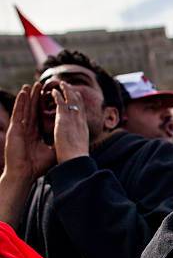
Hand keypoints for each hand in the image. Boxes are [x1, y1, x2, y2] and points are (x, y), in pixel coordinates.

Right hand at [0, 83, 55, 226]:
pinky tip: (23, 93)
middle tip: (41, 83)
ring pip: (25, 108)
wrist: (24, 173)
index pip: (41, 115)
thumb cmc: (36, 164)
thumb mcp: (52, 150)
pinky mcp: (15, 130)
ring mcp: (20, 128)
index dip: (45, 105)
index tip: (51, 95)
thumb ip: (58, 143)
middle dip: (37, 96)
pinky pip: (18, 113)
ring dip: (28, 96)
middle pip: (33, 109)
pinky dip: (20, 103)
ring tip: (31, 84)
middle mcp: (28, 128)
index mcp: (36, 132)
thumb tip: (71, 141)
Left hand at [52, 82, 89, 163]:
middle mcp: (81, 121)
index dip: (79, 104)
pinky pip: (61, 103)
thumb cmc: (76, 159)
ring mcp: (74, 119)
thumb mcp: (79, 149)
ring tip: (61, 83)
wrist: (76, 160)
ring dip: (66, 90)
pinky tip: (53, 91)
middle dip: (74, 93)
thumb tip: (77, 147)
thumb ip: (77, 144)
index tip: (76, 98)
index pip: (83, 112)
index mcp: (84, 129)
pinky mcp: (64, 119)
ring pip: (72, 99)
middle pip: (80, 103)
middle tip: (69, 86)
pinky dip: (58, 95)